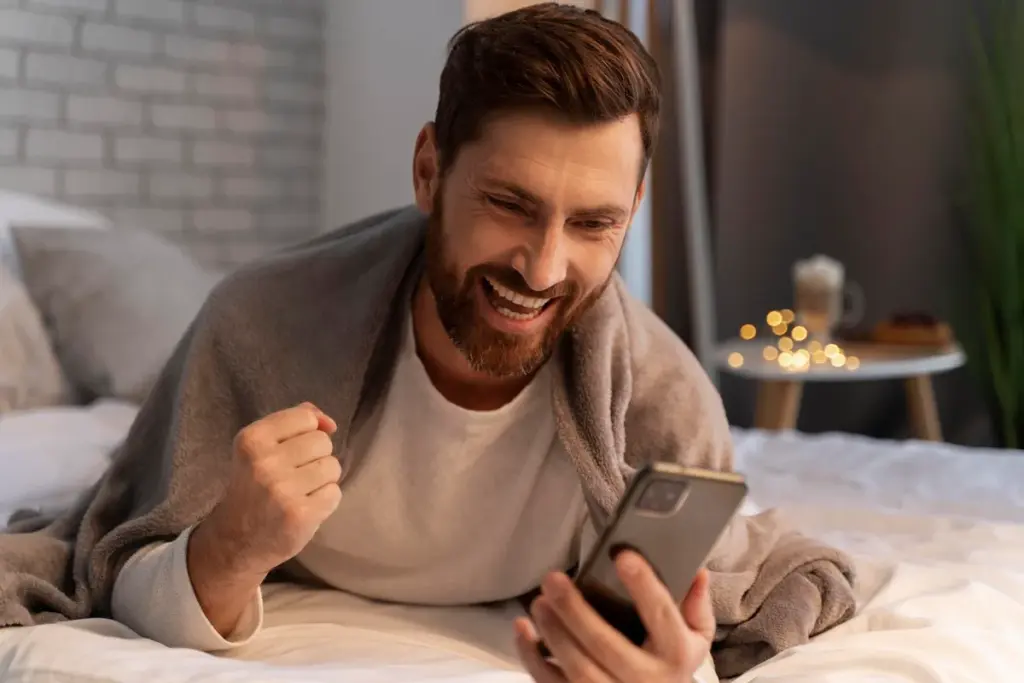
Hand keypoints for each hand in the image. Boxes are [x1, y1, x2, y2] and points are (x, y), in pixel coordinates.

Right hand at [196, 402, 341, 578]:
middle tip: (294, 476)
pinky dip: (325, 501)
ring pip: (332, 466)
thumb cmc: (253, 488)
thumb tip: (329, 422)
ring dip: (323, 479)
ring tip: (300, 492)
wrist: (234, 542)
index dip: (308, 432)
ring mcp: (283, 489)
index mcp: (252, 439)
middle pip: (323, 442)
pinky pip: (334, 493)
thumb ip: (292, 423)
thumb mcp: (260, 448)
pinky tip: (304, 508)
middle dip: (316, 457)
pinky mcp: (301, 514)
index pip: (306, 417)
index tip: (292, 450)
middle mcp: (265, 461)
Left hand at [514, 551, 714, 682]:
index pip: (661, 616)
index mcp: (675, 655)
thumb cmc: (672, 663)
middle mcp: (645, 680)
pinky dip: (532, 659)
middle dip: (576, 612)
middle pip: (607, 646)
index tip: (623, 556)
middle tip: (554, 580)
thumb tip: (696, 570)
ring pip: (578, 669)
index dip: (644, 586)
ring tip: (539, 602)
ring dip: (553, 634)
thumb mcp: (696, 638)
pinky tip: (523, 630)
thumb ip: (696, 605)